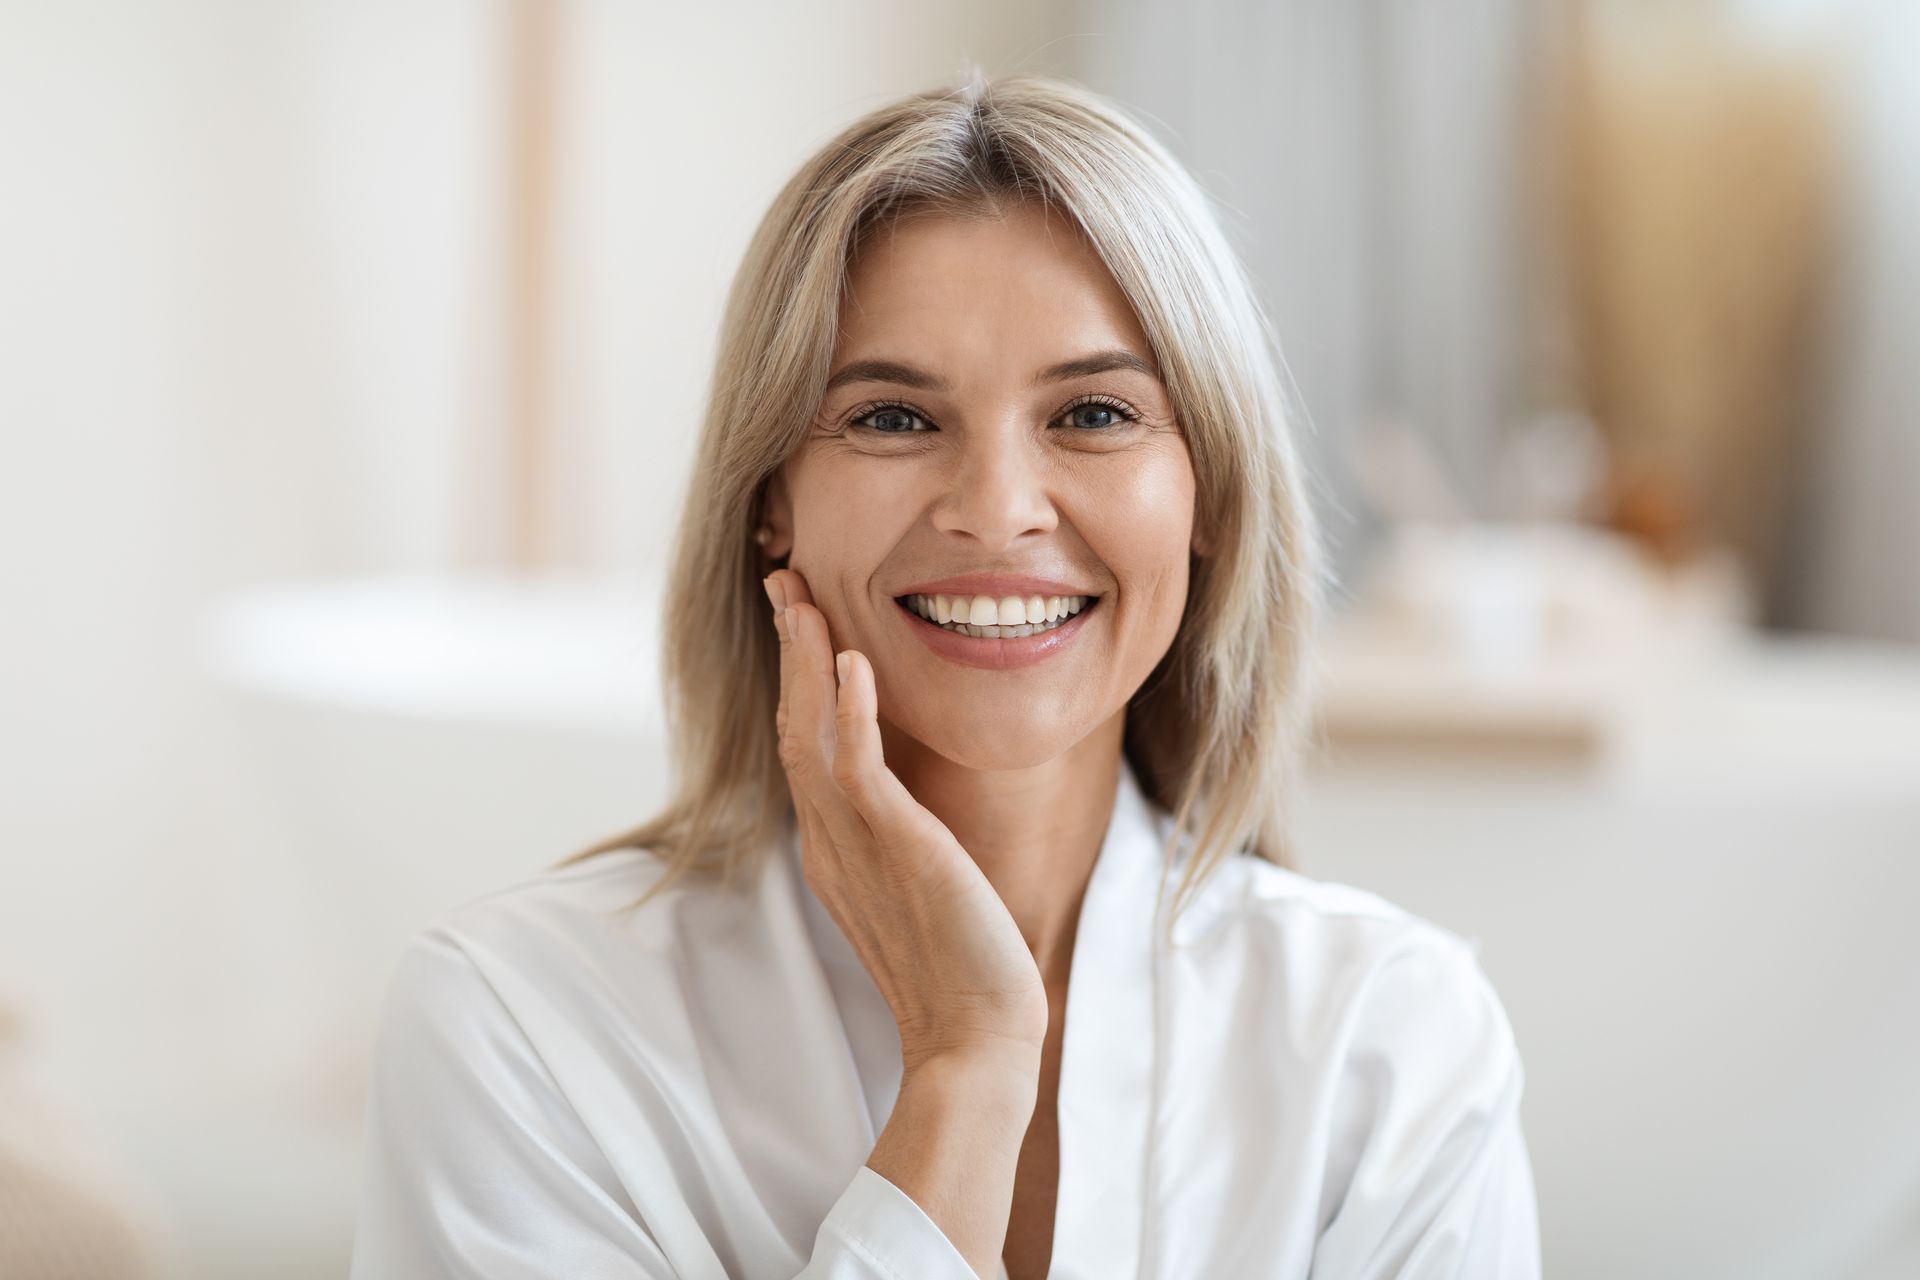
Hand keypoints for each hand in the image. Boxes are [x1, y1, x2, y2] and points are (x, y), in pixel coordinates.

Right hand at [765, 568, 1047, 1077]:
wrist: (977, 1036)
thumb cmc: (962, 969)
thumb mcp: (920, 888)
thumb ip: (898, 841)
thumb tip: (903, 808)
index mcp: (834, 848)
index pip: (805, 745)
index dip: (799, 678)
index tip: (801, 619)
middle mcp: (831, 841)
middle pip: (793, 726)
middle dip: (789, 652)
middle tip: (784, 582)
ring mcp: (855, 846)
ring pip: (812, 734)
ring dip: (807, 662)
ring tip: (803, 600)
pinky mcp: (896, 848)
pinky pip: (858, 768)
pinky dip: (850, 711)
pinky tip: (853, 661)